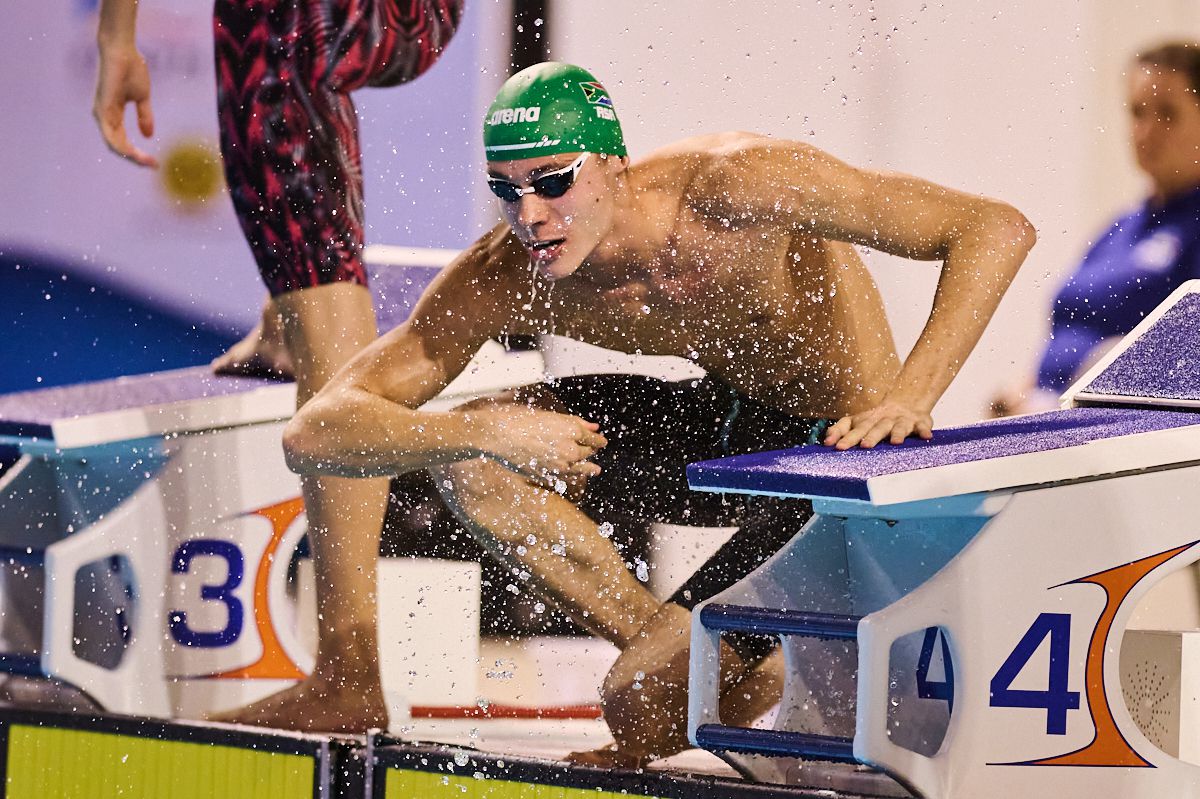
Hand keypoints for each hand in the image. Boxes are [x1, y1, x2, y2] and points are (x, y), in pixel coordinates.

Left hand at [94, 45, 157, 167]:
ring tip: (148, 162)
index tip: (155, 163)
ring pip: (114, 145)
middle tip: (154, 166)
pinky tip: (135, 154)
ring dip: (131, 157)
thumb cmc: (131, 70)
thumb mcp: (142, 98)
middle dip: (136, 159)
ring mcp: (102, 115)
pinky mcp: (103, 110)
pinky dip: (122, 148)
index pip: (122, 142)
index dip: (138, 154)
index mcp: (112, 115)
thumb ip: (145, 116)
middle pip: (118, 147)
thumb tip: (148, 135)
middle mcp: (104, 117)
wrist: (122, 52)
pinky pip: (110, 137)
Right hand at [476, 405, 606, 490]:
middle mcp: (569, 450)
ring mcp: (559, 466)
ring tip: (595, 470)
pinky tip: (574, 477)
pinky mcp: (547, 476)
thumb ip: (575, 422)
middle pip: (588, 453)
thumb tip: (594, 427)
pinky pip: (565, 478)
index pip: (593, 438)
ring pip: (580, 469)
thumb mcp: (550, 416)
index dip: (598, 439)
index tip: (601, 440)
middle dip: (591, 451)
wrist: (498, 436)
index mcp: (572, 431)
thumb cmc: (520, 420)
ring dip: (588, 468)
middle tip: (594, 450)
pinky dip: (572, 477)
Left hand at [823, 399, 932, 449]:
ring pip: (898, 427)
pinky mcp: (918, 422)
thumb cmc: (878, 418)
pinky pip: (922, 427)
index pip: (852, 428)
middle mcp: (882, 420)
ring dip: (897, 434)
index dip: (843, 435)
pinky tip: (926, 437)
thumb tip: (826, 441)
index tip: (834, 445)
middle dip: (869, 437)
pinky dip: (924, 431)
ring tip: (895, 442)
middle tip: (863, 446)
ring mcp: (901, 421)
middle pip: (874, 428)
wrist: (906, 401)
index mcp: (866, 421)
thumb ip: (840, 429)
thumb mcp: (858, 421)